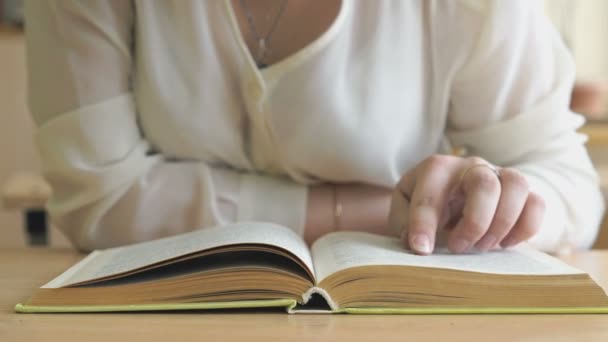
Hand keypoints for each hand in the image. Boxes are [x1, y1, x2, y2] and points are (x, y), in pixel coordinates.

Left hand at [388, 155, 544, 254]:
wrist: (454, 196)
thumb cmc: (427, 205)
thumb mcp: (405, 210)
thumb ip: (404, 223)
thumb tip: (415, 241)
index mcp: (436, 169)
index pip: (430, 193)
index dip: (424, 224)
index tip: (421, 249)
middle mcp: (470, 166)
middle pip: (484, 183)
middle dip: (474, 222)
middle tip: (459, 248)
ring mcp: (499, 175)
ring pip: (516, 185)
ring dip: (502, 222)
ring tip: (483, 247)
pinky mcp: (521, 192)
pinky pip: (537, 202)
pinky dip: (524, 228)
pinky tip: (505, 244)